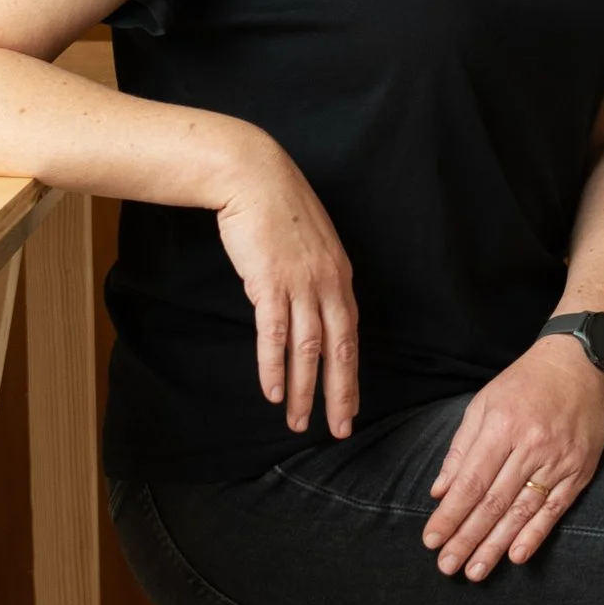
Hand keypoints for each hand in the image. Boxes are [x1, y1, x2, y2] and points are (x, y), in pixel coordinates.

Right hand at [211, 133, 359, 435]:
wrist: (252, 174)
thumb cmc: (275, 206)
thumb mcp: (308, 242)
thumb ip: (313, 275)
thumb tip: (309, 303)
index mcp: (339, 274)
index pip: (350, 335)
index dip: (351, 374)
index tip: (351, 404)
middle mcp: (327, 283)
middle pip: (339, 350)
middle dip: (340, 395)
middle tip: (339, 429)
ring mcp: (300, 284)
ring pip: (308, 349)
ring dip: (304, 390)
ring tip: (299, 422)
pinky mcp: (269, 282)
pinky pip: (275, 334)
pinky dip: (274, 366)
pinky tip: (272, 392)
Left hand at [423, 335, 603, 579]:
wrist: (579, 366)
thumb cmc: (524, 384)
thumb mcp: (483, 405)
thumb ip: (461, 449)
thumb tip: (440, 492)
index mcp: (502, 426)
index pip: (471, 482)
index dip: (450, 515)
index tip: (431, 540)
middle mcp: (531, 445)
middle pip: (494, 502)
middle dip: (467, 538)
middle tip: (447, 566)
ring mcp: (559, 460)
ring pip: (522, 511)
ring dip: (496, 546)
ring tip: (475, 571)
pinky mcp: (580, 471)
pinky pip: (554, 510)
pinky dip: (535, 535)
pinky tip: (516, 556)